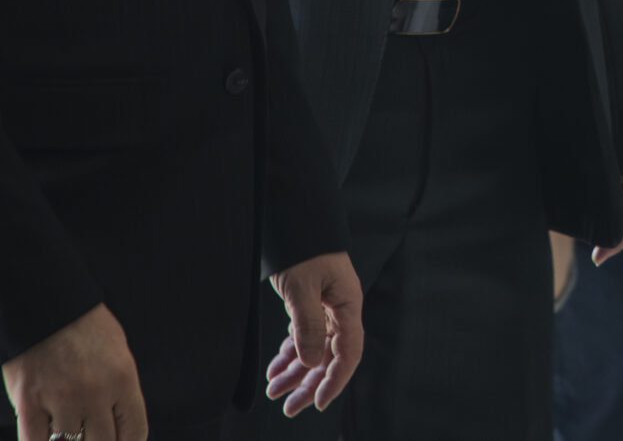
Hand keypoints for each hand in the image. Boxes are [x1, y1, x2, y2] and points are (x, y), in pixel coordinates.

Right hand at [1, 304, 146, 440]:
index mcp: (122, 378)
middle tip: (91, 437)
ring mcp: (61, 399)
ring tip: (69, 434)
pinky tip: (45, 439)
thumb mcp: (116, 350)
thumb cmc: (81, 324)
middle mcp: (95, 393)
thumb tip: (121, 422)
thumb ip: (120, 388)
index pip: (135, 431)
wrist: (41, 300)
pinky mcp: (29, 403)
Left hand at [263, 251, 365, 415]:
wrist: (295, 215)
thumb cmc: (303, 244)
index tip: (317, 402)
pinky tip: (275, 368)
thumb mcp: (302, 286)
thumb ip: (309, 325)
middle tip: (288, 407)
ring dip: (295, 372)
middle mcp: (339, 311)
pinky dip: (289, 354)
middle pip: (329, 357)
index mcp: (347, 306)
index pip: (348, 352)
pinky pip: (303, 337)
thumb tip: (310, 362)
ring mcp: (325, 309)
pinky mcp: (310, 305)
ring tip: (274, 390)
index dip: (335, 380)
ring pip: (314, 350)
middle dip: (309, 384)